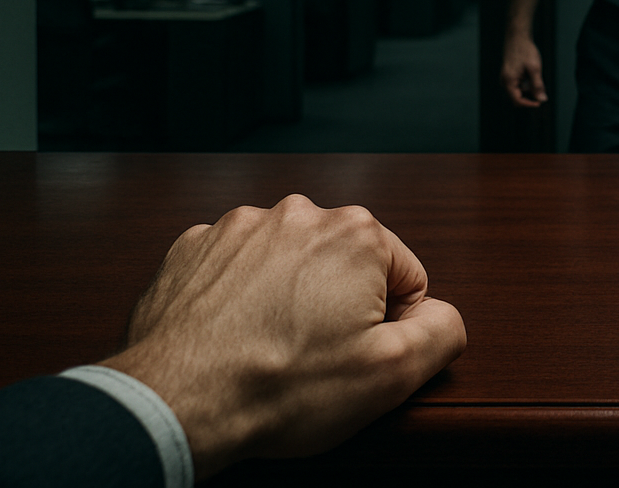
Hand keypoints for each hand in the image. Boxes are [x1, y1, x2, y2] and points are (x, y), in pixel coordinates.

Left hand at [102, 195, 466, 477]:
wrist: (176, 403)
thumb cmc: (277, 387)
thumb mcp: (392, 374)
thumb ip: (442, 330)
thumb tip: (440, 313)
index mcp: (356, 233)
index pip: (405, 278)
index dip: (389, 326)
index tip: (355, 356)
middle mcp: (298, 214)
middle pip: (346, 266)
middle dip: (338, 307)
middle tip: (312, 358)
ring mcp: (239, 227)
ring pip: (290, 265)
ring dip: (288, 299)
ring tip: (269, 350)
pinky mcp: (194, 248)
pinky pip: (238, 269)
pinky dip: (240, 299)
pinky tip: (234, 338)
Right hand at [501, 32, 546, 107]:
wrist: (517, 36)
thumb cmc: (524, 50)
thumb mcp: (534, 68)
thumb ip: (538, 85)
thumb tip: (542, 99)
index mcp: (508, 81)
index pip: (518, 101)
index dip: (529, 104)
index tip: (540, 103)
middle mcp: (504, 81)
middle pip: (517, 97)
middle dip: (529, 96)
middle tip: (541, 91)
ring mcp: (506, 77)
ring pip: (518, 91)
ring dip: (528, 88)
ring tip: (535, 76)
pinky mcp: (509, 74)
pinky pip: (517, 84)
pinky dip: (526, 83)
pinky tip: (531, 73)